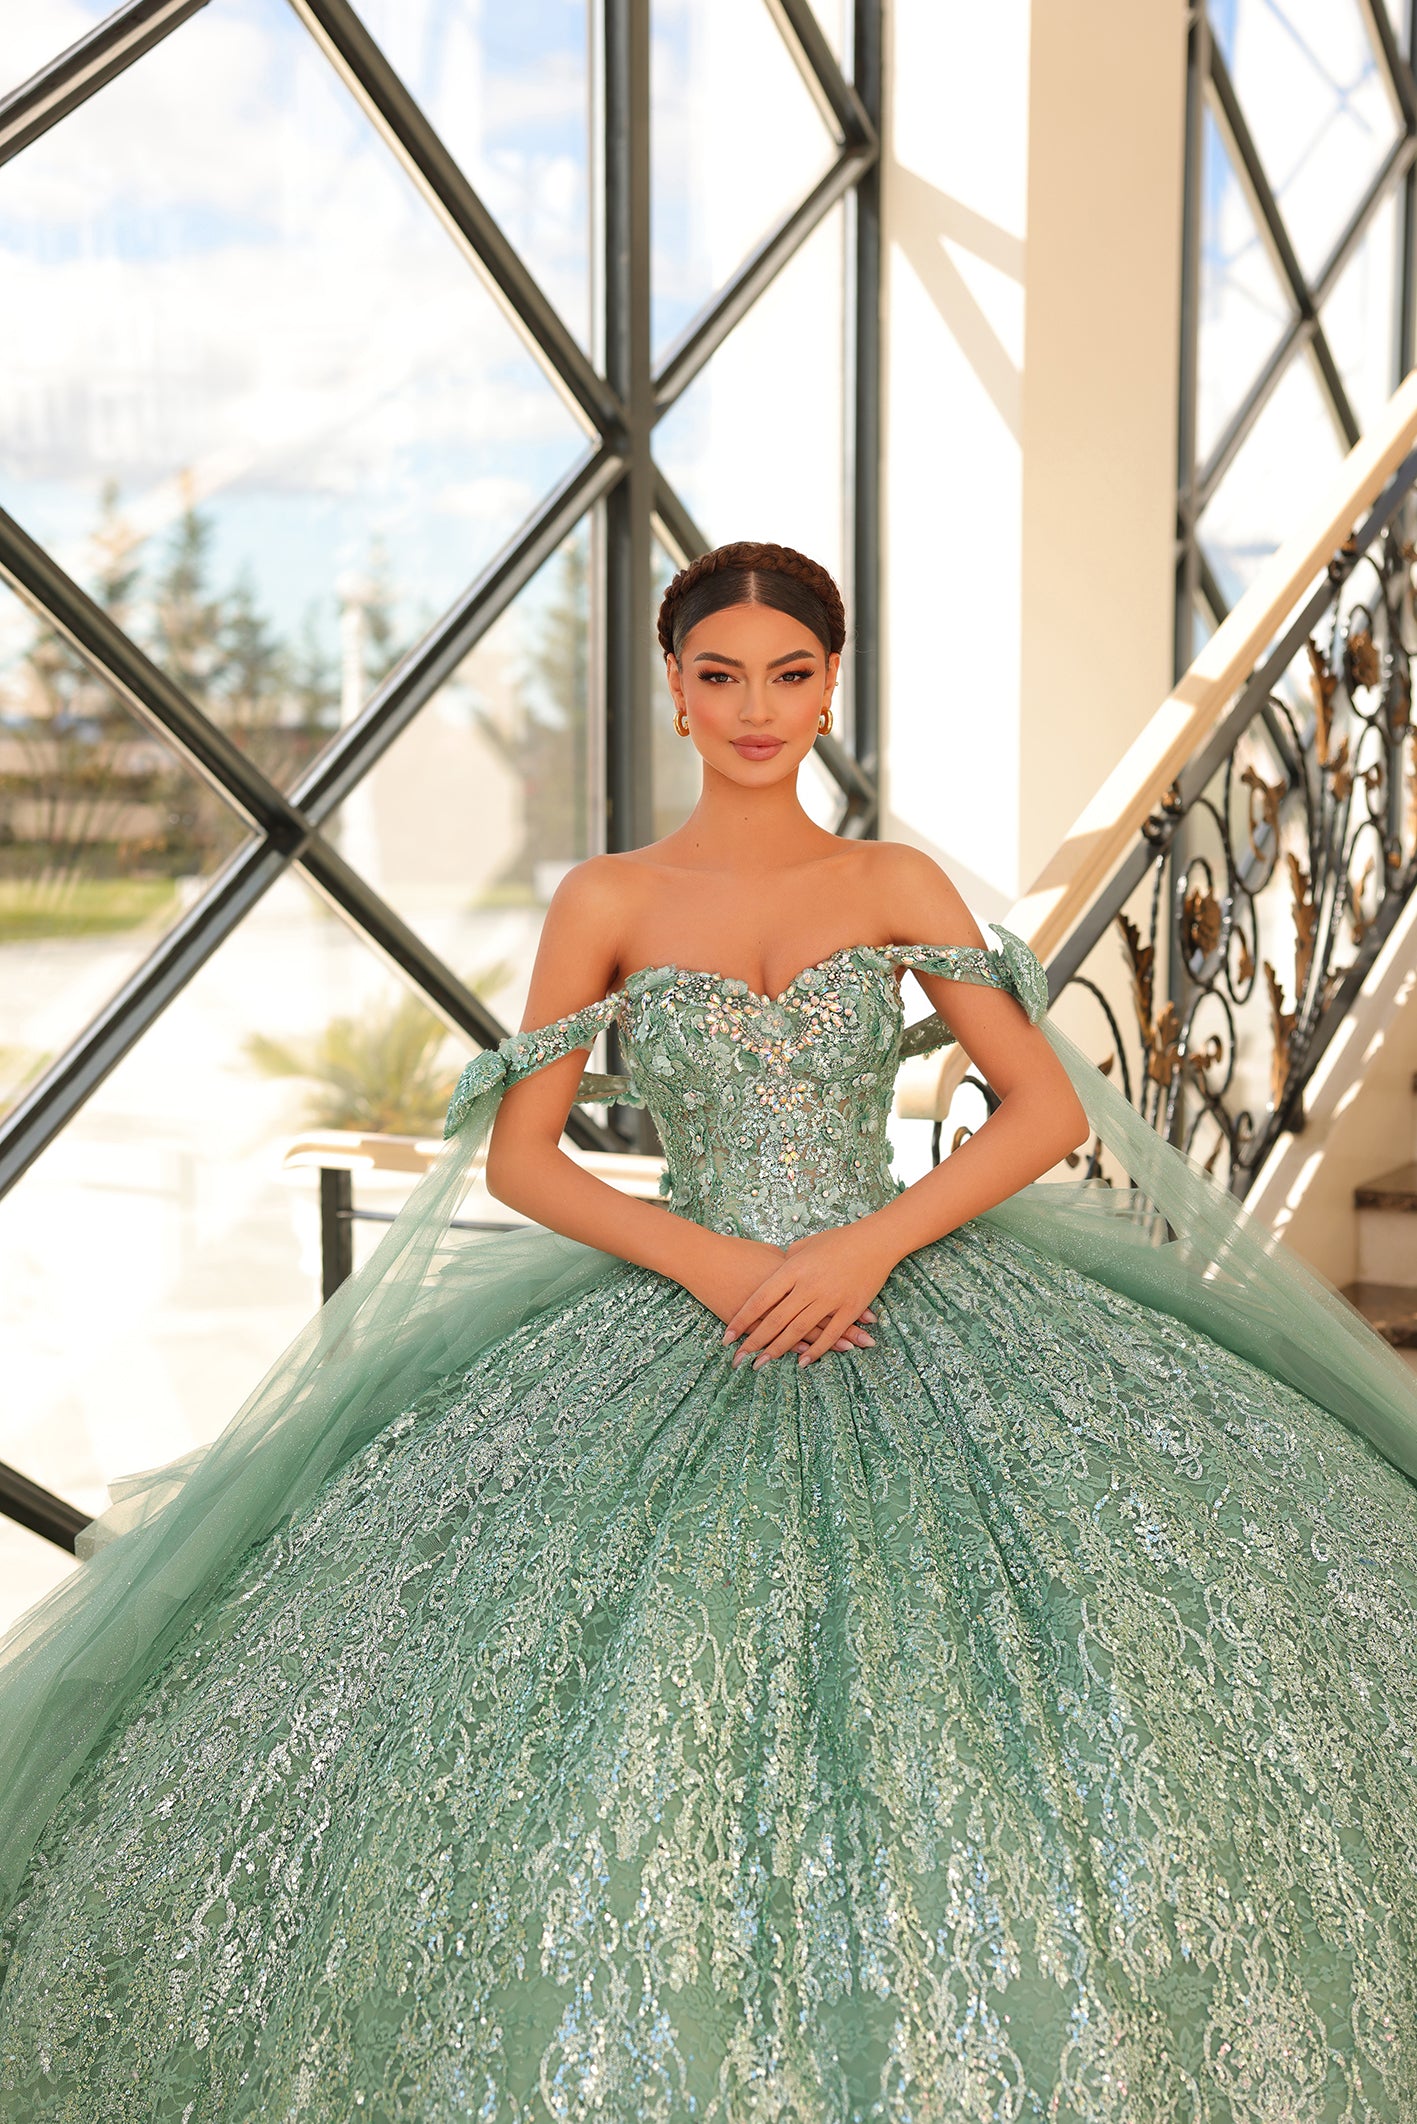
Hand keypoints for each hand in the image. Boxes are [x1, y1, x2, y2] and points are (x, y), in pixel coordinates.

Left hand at [722, 1222, 898, 1367]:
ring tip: (763, 1364)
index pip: (760, 1299)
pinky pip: (829, 1334)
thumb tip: (772, 1273)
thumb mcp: (805, 1245)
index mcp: (793, 1268)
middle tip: (740, 1359)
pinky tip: (802, 1361)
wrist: (876, 1240)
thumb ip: (786, 1262)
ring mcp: (830, 1298)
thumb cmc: (838, 1239)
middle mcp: (809, 1286)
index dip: (742, 1320)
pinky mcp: (850, 1309)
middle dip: (755, 1341)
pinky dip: (815, 1350)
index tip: (727, 1337)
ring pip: (799, 1330)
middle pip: (775, 1319)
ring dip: (779, 1350)